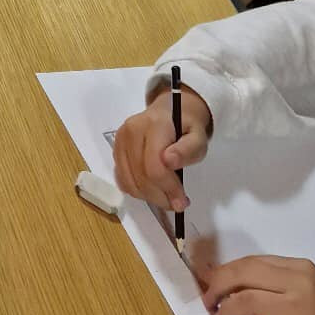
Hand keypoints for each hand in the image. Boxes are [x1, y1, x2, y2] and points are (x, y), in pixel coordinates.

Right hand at [112, 83, 211, 209]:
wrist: (169, 111)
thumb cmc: (186, 127)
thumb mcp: (198, 137)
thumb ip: (188, 150)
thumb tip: (169, 161)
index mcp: (154, 125)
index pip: (154, 166)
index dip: (168, 189)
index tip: (182, 202)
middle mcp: (132, 130)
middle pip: (140, 177)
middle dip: (160, 197)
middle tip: (177, 203)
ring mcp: (121, 139)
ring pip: (129, 181)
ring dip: (148, 197)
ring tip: (165, 196)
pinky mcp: (116, 148)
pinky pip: (121, 179)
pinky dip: (136, 190)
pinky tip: (151, 187)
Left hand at [203, 257, 314, 314]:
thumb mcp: (304, 289)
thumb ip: (272, 281)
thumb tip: (226, 280)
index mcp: (300, 269)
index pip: (252, 262)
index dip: (225, 270)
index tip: (210, 278)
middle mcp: (299, 286)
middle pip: (245, 275)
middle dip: (218, 284)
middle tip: (208, 297)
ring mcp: (297, 314)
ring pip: (246, 302)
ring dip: (223, 311)